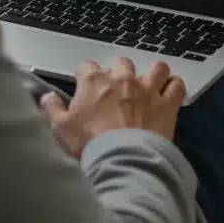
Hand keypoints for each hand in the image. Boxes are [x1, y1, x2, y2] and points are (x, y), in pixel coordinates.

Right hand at [40, 58, 186, 158]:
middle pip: (121, 63)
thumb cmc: (89, 144)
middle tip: (117, 90)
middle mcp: (122, 79)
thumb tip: (46, 97)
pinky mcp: (167, 103)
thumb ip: (52, 109)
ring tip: (149, 85)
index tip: (84, 86)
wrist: (123, 160)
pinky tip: (170, 94)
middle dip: (119, 73)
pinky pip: (176, 85)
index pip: (87, 67)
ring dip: (153, 74)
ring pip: (156, 68)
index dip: (85, 76)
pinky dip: (174, 87)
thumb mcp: (60, 128)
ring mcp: (147, 89)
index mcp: (94, 82)